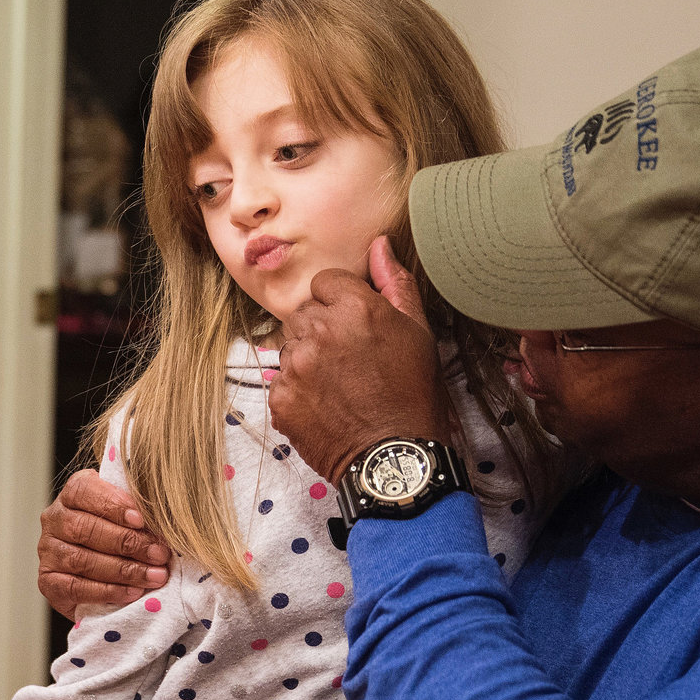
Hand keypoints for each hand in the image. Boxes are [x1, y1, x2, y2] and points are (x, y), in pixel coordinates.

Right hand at [38, 468, 171, 620]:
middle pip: (85, 528)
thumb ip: (139, 510)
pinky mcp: (49, 582)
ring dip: (123, 570)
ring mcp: (48, 551)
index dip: (113, 505)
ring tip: (154, 576)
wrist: (100, 576)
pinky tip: (132, 592)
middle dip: (127, 542)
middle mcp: (54, 519)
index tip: (141, 520)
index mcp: (73, 495)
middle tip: (159, 554)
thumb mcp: (129, 516)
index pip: (84, 491)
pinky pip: (76, 587)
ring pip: (83, 559)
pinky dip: (107, 591)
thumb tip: (167, 514)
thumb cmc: (120, 536)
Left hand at [271, 236, 454, 480]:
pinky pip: (281, 381)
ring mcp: (296, 366)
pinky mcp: (281, 398)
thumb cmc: (414, 394)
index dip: (339, 302)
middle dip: (321, 329)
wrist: (395, 456)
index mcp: (355, 307)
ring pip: (290, 345)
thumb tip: (379, 244)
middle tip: (349, 360)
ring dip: (308, 358)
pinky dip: (298, 390)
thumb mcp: (417, 332)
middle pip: (303, 313)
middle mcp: (319, 331)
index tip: (354, 325)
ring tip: (339, 384)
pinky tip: (325, 405)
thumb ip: (394, 283)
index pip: (324, 282)